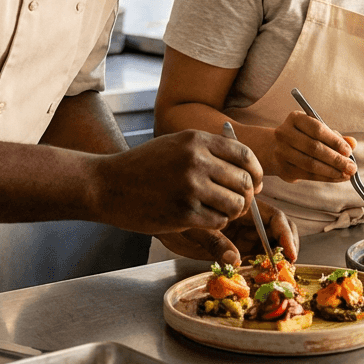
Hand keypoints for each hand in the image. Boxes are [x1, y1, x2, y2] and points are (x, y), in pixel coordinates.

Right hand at [91, 129, 260, 235]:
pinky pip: (218, 222)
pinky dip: (217, 223)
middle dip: (246, 196)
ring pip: (235, 205)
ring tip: (218, 211)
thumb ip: (209, 151)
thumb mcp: (176, 145)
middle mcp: (196, 161)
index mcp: (197, 140)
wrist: (107, 184)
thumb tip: (249, 171)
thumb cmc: (143, 166)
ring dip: (232, 212)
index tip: (255, 184)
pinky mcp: (183, 213)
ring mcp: (190, 187)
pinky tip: (203, 218)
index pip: (245, 155)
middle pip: (244, 182)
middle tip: (237, 203)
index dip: (256, 172)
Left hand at [155, 198, 298, 265]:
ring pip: (270, 242)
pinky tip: (264, 275)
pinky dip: (263, 265)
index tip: (289, 252)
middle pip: (277, 228)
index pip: (272, 215)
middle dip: (287, 245)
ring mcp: (241, 232)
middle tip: (288, 266)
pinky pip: (256, 254)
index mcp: (238, 205)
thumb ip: (213, 241)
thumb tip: (234, 258)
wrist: (153, 213)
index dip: (284, 233)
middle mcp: (244, 218)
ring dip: (277, 257)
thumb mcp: (190, 228)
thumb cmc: (169, 212)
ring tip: (278, 273)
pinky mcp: (235, 246)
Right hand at [269, 111, 356, 182]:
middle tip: (352, 167)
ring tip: (346, 174)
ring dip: (332, 171)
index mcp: (295, 118)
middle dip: (336, 159)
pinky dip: (325, 177)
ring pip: (310, 164)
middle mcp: (284, 133)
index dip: (335, 141)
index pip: (317, 129)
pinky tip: (336, 177)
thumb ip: (336, 136)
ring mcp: (281, 151)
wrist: (277, 149)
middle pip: (314, 148)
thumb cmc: (304, 137)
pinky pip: (307, 175)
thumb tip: (353, 143)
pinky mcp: (283, 168)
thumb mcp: (319, 132)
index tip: (349, 151)